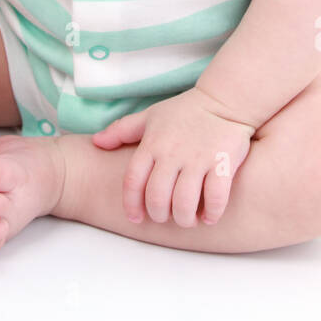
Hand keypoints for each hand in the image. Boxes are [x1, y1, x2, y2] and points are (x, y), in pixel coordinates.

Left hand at [91, 86, 255, 227]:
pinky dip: (211, 213)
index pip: (133, 181)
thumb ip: (121, 130)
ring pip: (184, 202)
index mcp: (152, 143)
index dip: (131, 204)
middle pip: (157, 196)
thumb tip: (96, 142)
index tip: (136, 217)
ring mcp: (198, 158)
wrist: (223, 100)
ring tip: (186, 220)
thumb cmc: (184, 111)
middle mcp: (172, 152)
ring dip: (183, 218)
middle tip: (164, 218)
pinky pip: (215, 197)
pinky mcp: (223, 163)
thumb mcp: (150, 116)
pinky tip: (208, 217)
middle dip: (158, 215)